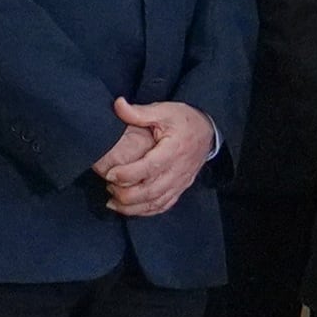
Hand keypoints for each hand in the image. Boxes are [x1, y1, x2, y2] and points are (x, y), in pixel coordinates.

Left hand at [95, 99, 218, 218]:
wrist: (208, 131)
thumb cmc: (184, 120)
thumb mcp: (164, 110)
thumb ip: (139, 112)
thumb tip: (117, 105)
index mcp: (174, 150)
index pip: (150, 167)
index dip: (128, 174)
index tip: (109, 174)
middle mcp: (179, 170)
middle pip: (151, 190)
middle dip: (126, 194)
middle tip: (108, 187)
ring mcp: (180, 182)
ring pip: (156, 202)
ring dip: (133, 207)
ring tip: (112, 201)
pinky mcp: (180, 188)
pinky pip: (163, 205)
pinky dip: (146, 211)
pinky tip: (130, 209)